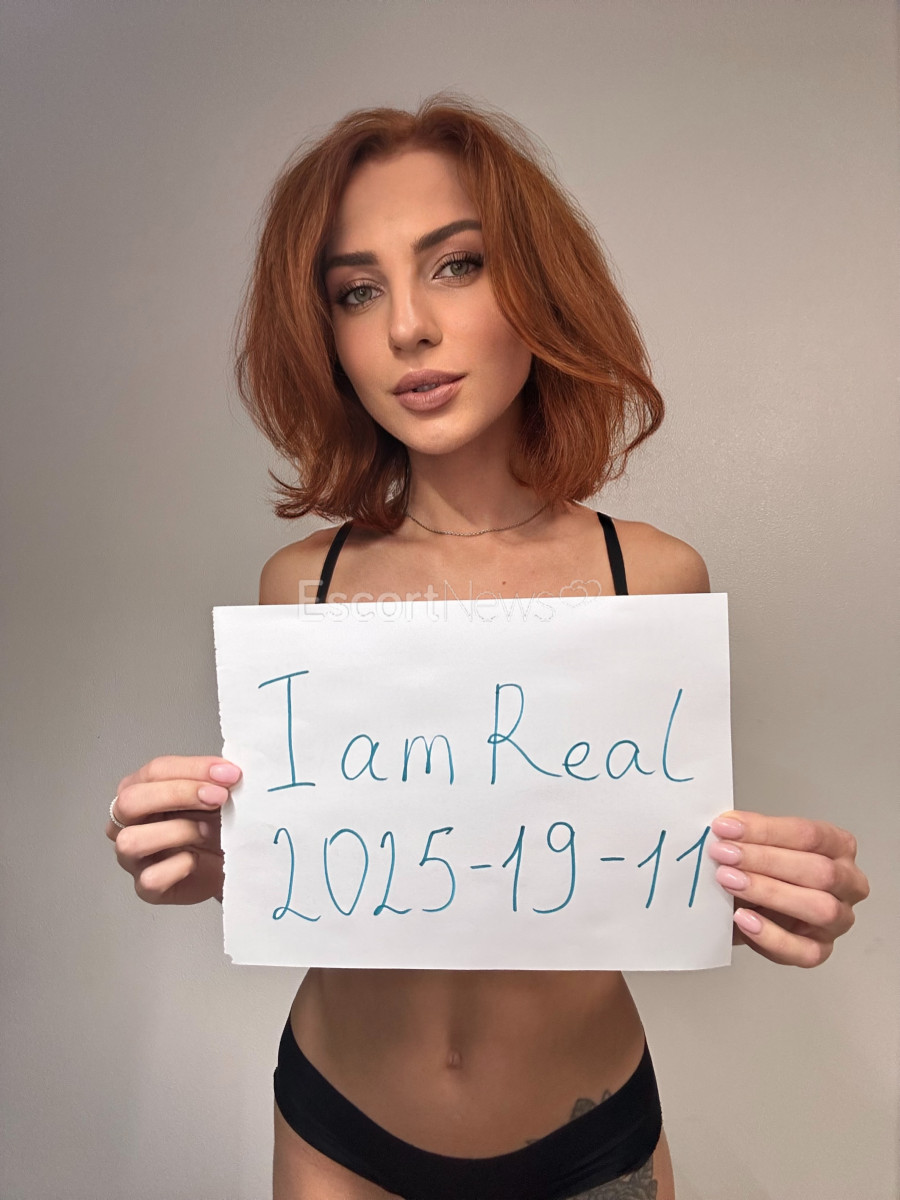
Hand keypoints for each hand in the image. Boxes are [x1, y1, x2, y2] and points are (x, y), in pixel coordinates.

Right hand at [107, 756, 240, 904]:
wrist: (229, 862)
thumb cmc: (214, 824)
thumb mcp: (213, 793)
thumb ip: (213, 779)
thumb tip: (225, 772)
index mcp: (140, 790)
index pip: (155, 771)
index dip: (194, 769)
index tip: (229, 774)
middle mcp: (127, 822)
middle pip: (131, 801)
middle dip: (180, 794)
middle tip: (219, 797)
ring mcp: (132, 857)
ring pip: (131, 841)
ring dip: (178, 831)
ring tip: (208, 831)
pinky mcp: (146, 887)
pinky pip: (151, 878)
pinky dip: (179, 867)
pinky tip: (197, 860)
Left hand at [707, 810, 868, 966]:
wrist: (747, 909)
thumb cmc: (760, 871)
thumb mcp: (756, 846)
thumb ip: (747, 835)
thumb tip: (727, 825)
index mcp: (837, 846)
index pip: (809, 834)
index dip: (766, 830)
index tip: (726, 828)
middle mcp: (848, 882)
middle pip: (819, 870)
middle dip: (766, 860)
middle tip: (724, 855)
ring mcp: (839, 920)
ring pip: (820, 908)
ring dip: (770, 893)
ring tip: (730, 882)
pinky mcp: (822, 951)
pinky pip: (805, 951)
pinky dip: (771, 936)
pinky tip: (743, 919)